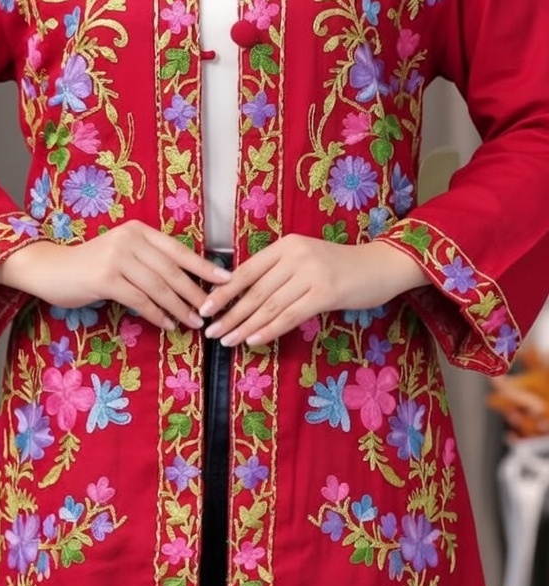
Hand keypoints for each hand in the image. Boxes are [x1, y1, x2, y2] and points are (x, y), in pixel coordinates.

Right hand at [0, 220, 231, 330]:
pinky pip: (140, 299)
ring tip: (194, 322)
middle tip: (213, 311)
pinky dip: (157, 314)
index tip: (227, 280)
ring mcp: (117, 257)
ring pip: (158, 287)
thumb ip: (149, 261)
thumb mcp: (123, 255)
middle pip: (172, 270)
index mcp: (139, 231)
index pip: (178, 250)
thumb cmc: (90, 266)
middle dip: (195, 293)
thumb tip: (187, 281)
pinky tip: (168, 324)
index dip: (204, 266)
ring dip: (179, 308)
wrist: (50, 269)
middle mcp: (130, 239)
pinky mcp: (106, 278)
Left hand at [197, 234, 427, 346]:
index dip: (224, 291)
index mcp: (286, 245)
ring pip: (269, 305)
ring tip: (226, 340)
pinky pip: (290, 315)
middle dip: (229, 313)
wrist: (381, 266)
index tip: (205, 307)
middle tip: (210, 331)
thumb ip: (280, 273)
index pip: (247, 270)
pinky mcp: (325, 292)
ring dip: (245, 325)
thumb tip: (245, 297)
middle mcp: (295, 255)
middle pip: (254, 290)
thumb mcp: (306, 261)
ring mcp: (311, 273)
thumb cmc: (342, 267)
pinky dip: (269, 329)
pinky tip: (253, 340)